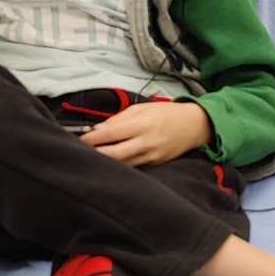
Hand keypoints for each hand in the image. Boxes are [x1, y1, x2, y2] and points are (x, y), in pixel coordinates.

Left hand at [79, 101, 210, 166]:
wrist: (194, 126)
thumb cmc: (166, 113)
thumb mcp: (142, 108)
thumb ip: (119, 118)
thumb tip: (99, 128)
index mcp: (141, 124)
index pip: (110, 133)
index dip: (91, 138)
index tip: (80, 139)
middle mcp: (146, 142)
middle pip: (113, 154)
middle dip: (94, 154)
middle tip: (80, 152)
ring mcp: (151, 156)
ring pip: (122, 164)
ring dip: (105, 162)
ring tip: (91, 158)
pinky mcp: (155, 165)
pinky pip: (133, 167)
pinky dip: (119, 166)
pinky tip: (110, 163)